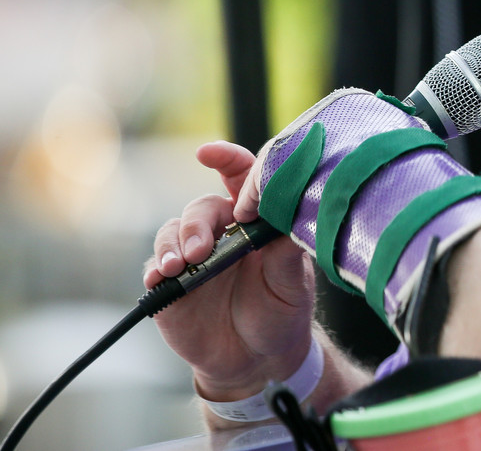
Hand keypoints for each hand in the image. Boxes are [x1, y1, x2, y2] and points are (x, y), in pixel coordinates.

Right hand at [145, 141, 316, 401]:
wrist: (259, 360)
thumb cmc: (283, 311)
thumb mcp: (294, 282)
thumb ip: (287, 250)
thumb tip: (287, 215)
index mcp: (255, 223)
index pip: (241, 180)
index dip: (227, 160)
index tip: (208, 153)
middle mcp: (221, 232)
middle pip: (201, 209)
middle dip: (197, 225)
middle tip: (202, 250)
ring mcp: (193, 258)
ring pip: (173, 233)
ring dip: (173, 245)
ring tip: (181, 266)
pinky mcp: (172, 286)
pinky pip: (155, 268)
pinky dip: (156, 269)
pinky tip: (162, 277)